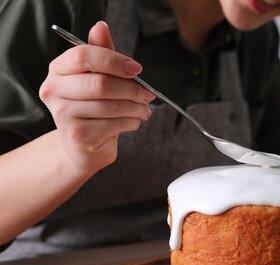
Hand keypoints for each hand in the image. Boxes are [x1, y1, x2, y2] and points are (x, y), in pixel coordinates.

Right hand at [39, 21, 154, 174]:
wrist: (83, 146)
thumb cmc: (93, 108)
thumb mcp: (97, 78)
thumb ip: (100, 54)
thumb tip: (101, 27)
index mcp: (58, 70)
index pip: (84, 56)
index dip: (115, 60)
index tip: (137, 69)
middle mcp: (54, 91)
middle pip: (101, 83)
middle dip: (132, 89)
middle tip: (148, 94)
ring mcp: (63, 115)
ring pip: (111, 106)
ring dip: (136, 108)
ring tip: (144, 109)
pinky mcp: (77, 135)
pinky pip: (114, 124)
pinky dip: (132, 122)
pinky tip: (134, 121)